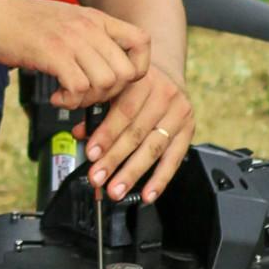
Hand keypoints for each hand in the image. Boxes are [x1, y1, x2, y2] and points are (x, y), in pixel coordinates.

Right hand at [0, 0, 150, 108]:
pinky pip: (79, 88)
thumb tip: (101, 68)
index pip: (142, 42)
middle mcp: (89, 27)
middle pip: (126, 72)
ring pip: (106, 83)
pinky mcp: (52, 54)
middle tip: (86, 95)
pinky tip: (54, 97)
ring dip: (87, 99)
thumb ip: (85, 39)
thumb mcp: (63, 22)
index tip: (116, 81)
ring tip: (67, 96)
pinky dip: (69, 101)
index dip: (138, 68)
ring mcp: (72, 39)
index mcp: (95, 18)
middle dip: (109, 93)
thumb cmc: (18, 22)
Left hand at [76, 65, 193, 202]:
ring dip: (133, 173)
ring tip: (116, 190)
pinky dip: (160, 180)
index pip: (123, 112)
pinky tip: (147, 194)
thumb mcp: (113, 87)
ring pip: (153, 148)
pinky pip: (174, 159)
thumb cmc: (133, 83)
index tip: (91, 154)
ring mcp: (179, 114)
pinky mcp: (189, 130)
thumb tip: (79, 133)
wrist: (165, 74)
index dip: (106, 135)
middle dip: (114, 160)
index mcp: (141, 81)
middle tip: (98, 178)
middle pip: (136, 134)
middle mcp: (163, 95)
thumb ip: (95, 109)